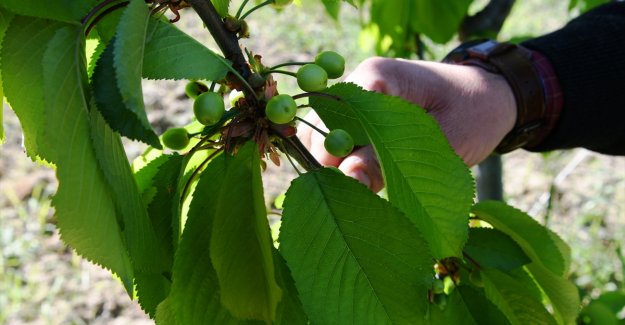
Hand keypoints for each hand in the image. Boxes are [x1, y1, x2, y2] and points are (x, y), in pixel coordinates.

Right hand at [297, 57, 516, 191]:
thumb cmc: (475, 114)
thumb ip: (390, 162)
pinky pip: (340, 141)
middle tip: (362, 189)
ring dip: (339, 165)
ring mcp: (359, 100)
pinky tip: (368, 180)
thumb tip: (346, 182)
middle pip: (319, 126)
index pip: (330, 117)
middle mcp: (359, 84)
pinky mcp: (363, 117)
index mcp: (376, 76)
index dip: (334, 153)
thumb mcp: (441, 142)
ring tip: (368, 186)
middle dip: (332, 162)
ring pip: (324, 137)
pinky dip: (348, 163)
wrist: (493, 99)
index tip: (352, 183)